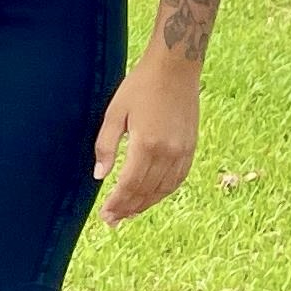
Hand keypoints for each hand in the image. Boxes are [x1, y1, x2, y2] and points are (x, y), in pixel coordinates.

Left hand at [94, 57, 202, 225]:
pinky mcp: (191, 147)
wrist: (175, 69)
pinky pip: (178, 179)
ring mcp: (182, 151)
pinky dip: (164, 192)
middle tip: (112, 221)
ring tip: (129, 213)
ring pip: (163, 189)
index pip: (129, 185)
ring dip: (145, 204)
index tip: (105, 215)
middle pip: (146, 191)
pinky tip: (152, 197)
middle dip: (128, 208)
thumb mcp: (115, 113)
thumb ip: (106, 146)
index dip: (117, 203)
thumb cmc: (140, 87)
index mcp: (146, 145)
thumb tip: (99, 176)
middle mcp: (167, 153)